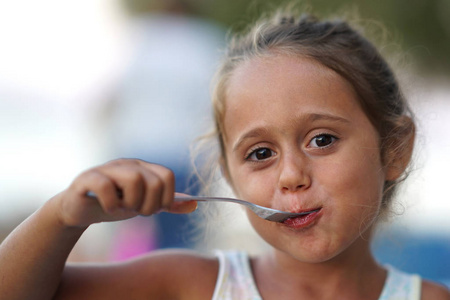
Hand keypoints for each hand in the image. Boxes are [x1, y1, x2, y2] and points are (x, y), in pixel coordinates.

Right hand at [54, 159, 196, 227]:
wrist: (80, 210)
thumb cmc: (115, 204)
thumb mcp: (144, 205)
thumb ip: (167, 204)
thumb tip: (195, 205)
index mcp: (143, 168)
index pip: (168, 176)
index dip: (166, 197)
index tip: (155, 209)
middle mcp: (127, 164)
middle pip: (154, 181)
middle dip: (150, 205)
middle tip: (137, 211)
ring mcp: (107, 169)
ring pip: (134, 179)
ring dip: (132, 203)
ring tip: (123, 209)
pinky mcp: (87, 178)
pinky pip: (105, 186)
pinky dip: (111, 204)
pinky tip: (108, 209)